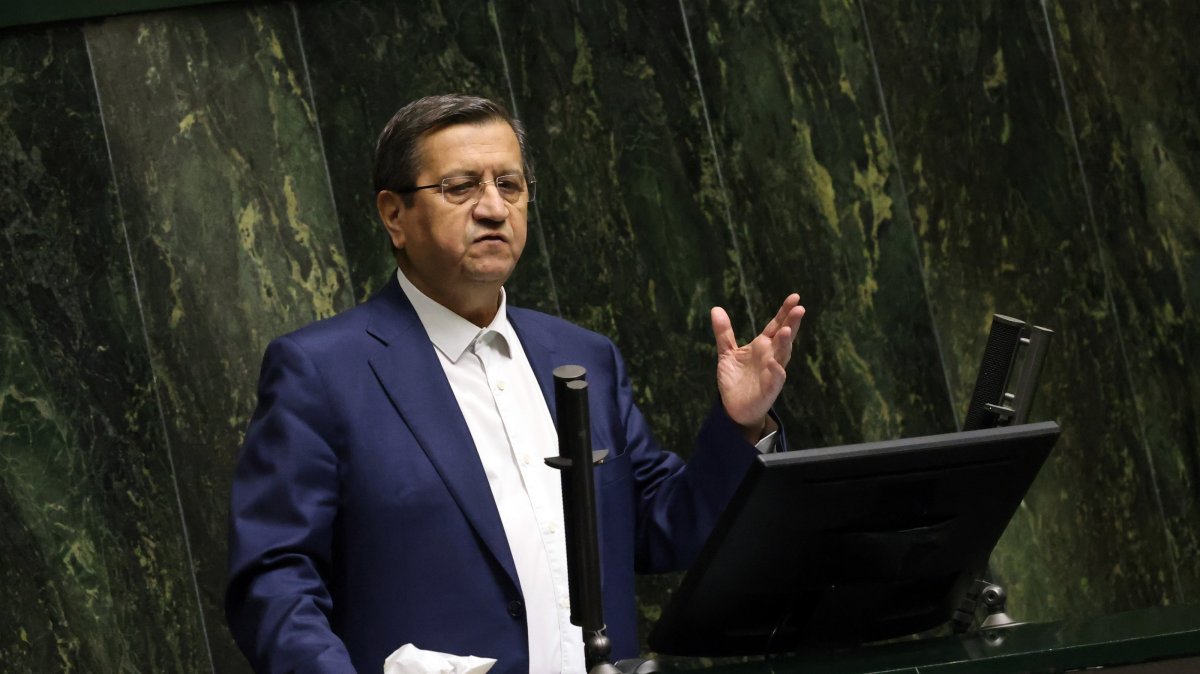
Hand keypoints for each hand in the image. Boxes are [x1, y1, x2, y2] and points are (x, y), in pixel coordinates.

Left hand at [710, 294, 804, 443]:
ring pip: (782, 356)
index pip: (776, 325)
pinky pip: (775, 379)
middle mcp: (771, 356)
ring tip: (786, 330)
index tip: (794, 297)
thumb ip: (724, 332)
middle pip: (784, 337)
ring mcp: (772, 372)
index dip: (784, 312)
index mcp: (763, 346)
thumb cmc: (736, 379)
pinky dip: (776, 371)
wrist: (734, 407)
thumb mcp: (727, 353)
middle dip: (791, 324)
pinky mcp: (769, 389)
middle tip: (799, 308)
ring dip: (785, 344)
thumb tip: (716, 309)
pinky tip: (774, 363)